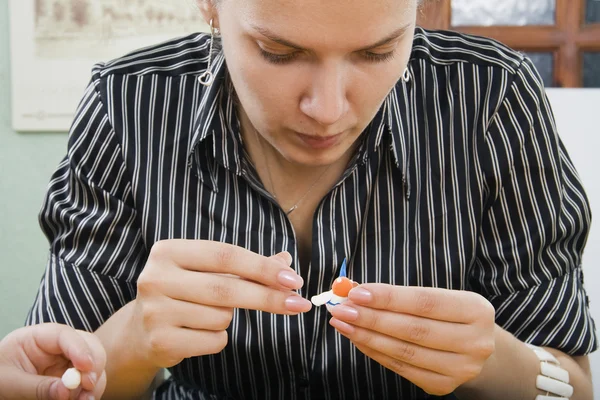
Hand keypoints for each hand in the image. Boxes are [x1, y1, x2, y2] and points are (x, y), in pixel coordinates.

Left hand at [0, 323, 106, 399]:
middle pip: (88, 344)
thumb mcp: (9, 383)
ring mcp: (66, 362)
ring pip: (94, 364)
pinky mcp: (71, 379)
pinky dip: (90, 391)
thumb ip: (37, 387)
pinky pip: (89, 381)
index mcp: (36, 338)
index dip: (79, 347)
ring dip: (95, 381)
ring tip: (85, 399)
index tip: (86, 367)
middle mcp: (57, 347)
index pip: (63, 334)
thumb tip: (67, 391)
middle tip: (88, 385)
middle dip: (92, 364)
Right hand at [131, 240, 311, 367]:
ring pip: (221, 316)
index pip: (225, 255)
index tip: (293, 279)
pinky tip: (198, 332)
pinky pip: (214, 340)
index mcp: (168, 251)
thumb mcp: (207, 271)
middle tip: (298, 303)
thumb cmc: (183, 292)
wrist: (140, 330)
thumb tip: (285, 261)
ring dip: (228, 318)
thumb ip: (245, 266)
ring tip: (205, 315)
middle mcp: (156, 278)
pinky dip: (218, 338)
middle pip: (226, 288)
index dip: (262, 267)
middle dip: (267, 297)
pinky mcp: (160, 341)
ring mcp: (155, 311)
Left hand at [328, 284, 495, 395]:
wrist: (472, 346)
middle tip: (341, 309)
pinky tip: (357, 339)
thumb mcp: (433, 296)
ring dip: (367, 336)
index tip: (355, 293)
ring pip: (405, 351)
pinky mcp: (443, 385)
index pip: (425, 302)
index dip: (388, 298)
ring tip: (342, 323)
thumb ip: (395, 294)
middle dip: (371, 318)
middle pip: (414, 329)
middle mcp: (475, 341)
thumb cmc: (445, 314)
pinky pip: (401, 368)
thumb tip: (350, 288)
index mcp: (476, 310)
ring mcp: (461, 368)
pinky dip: (375, 352)